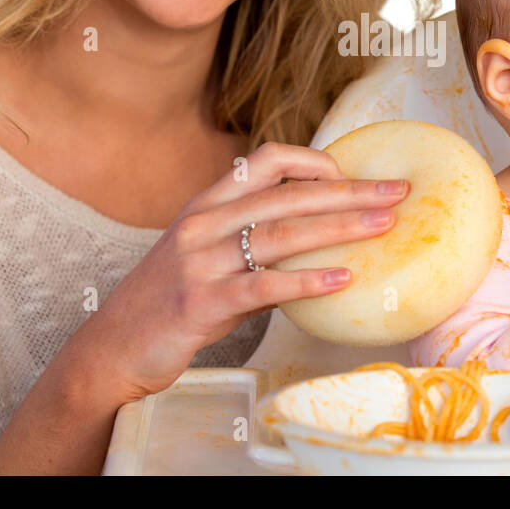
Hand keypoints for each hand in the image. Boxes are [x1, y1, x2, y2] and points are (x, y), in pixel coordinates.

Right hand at [82, 141, 410, 401]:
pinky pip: (264, 286)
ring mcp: (201, 261)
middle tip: (397, 193)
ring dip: (341, 228)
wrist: (112, 348)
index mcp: (207, 204)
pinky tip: (343, 281)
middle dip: (349, 191)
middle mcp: (204, 223)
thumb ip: (253, 241)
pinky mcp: (201, 302)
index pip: (266, 160)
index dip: (314, 161)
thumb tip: (320, 237)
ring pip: (282, 234)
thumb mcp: (207, 257)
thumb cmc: (170, 302)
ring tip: (384, 226)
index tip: (353, 174)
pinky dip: (307, 282)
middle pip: (288, 195)